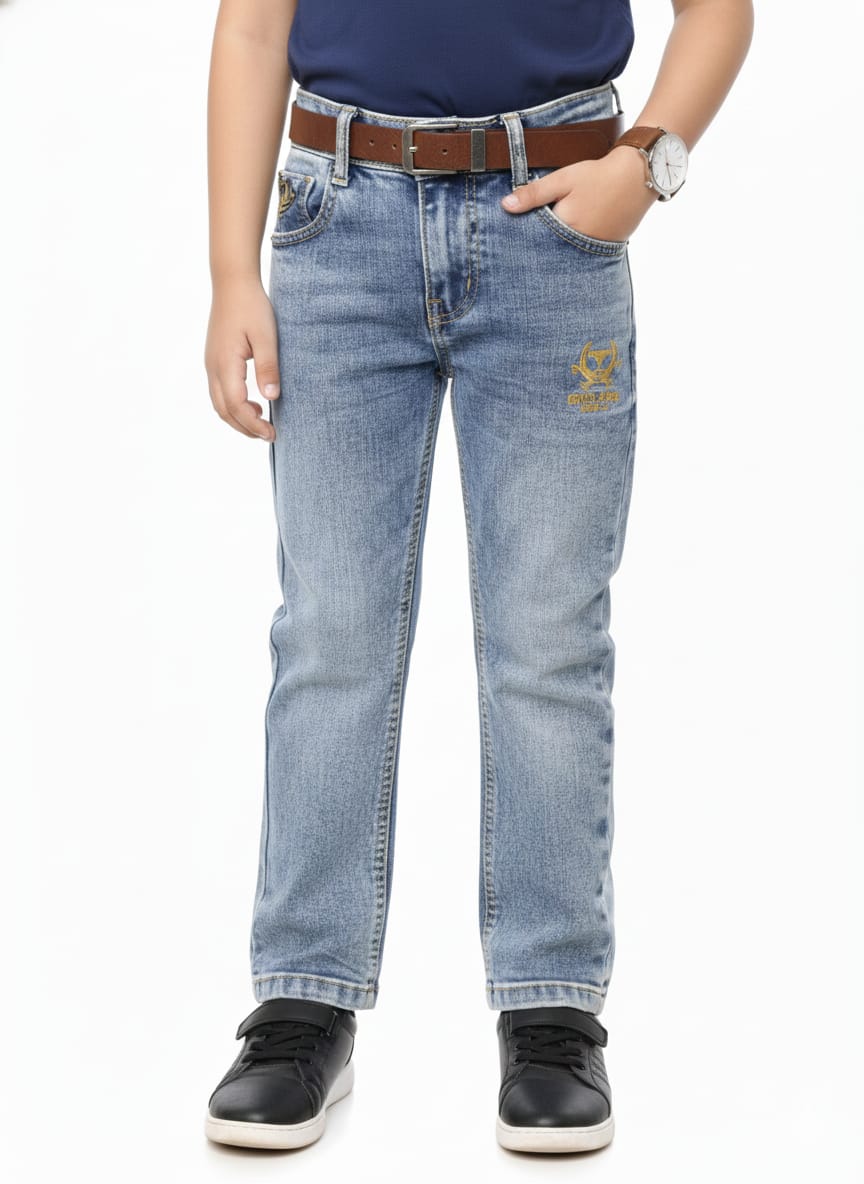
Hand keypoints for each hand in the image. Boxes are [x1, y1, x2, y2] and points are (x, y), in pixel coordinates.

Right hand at [204, 276, 279, 441]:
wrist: (232, 283)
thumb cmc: (252, 307)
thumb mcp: (266, 336)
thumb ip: (267, 367)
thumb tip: (270, 397)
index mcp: (225, 364)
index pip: (237, 406)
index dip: (254, 425)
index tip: (273, 433)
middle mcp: (213, 368)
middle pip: (224, 411)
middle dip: (245, 428)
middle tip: (269, 435)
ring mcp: (211, 364)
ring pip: (219, 404)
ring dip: (238, 419)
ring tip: (261, 424)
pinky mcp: (214, 360)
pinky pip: (219, 392)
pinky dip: (233, 406)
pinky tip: (252, 404)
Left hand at [501, 146, 657, 243]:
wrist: (639, 176)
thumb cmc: (599, 175)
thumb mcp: (563, 180)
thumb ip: (534, 194)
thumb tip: (506, 206)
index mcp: (564, 230)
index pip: (534, 239)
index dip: (524, 233)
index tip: (514, 230)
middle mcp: (578, 246)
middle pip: (549, 250)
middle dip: (539, 244)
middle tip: (532, 235)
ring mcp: (594, 251)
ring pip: (565, 253)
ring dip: (557, 246)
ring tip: (552, 237)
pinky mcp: (605, 249)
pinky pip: (582, 252)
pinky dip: (574, 246)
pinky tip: (572, 235)